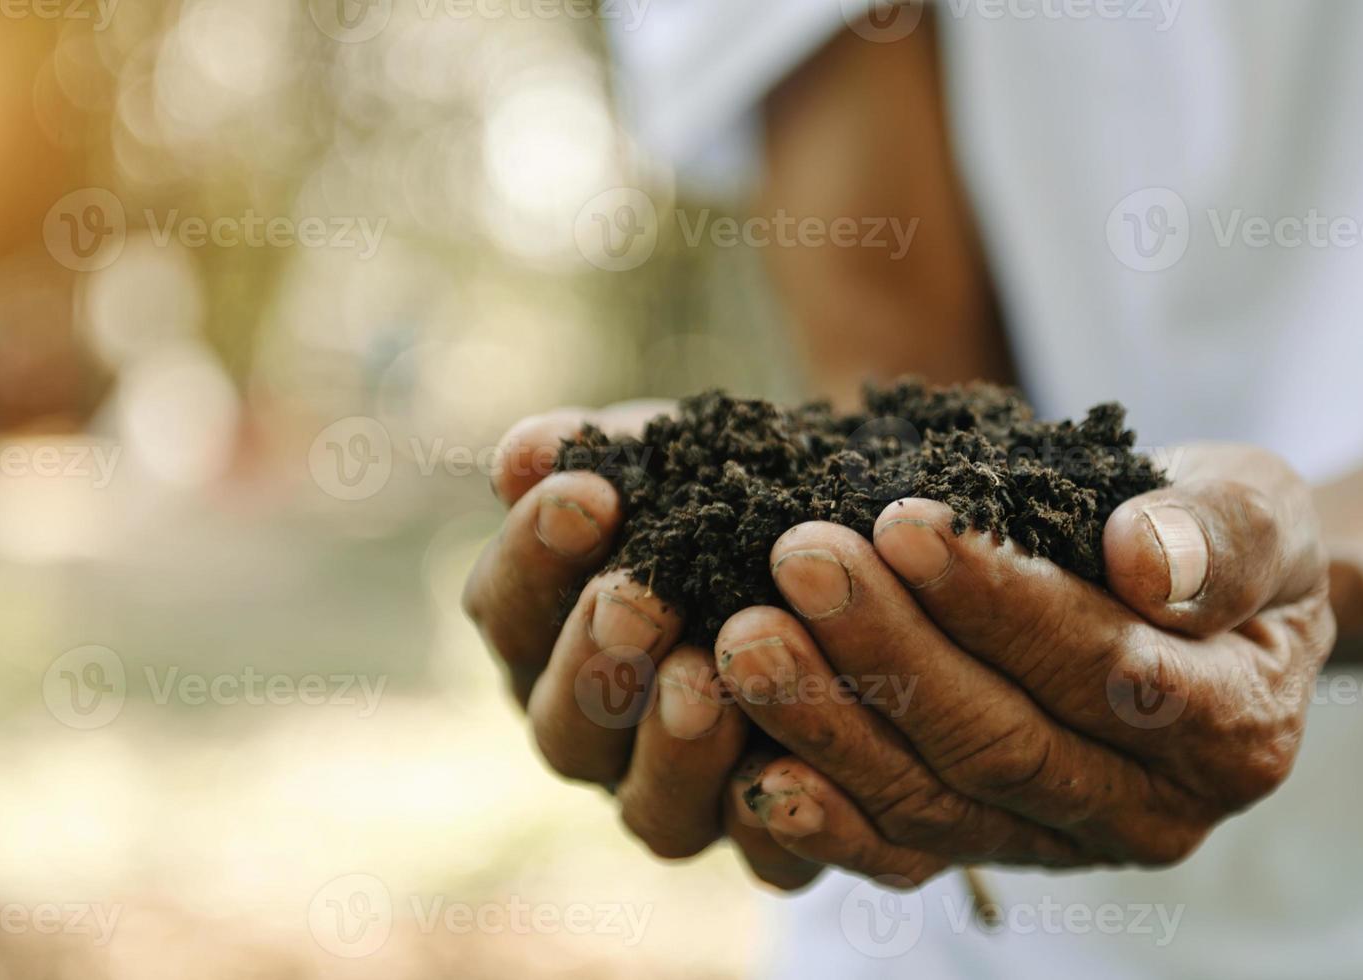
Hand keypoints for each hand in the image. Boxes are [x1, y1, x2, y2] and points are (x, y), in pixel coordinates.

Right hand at [463, 402, 821, 887]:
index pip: (507, 611)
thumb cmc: (733, 494)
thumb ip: (599, 452)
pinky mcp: (775, 839)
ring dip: (673, 747)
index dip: (536, 556)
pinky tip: (796, 765)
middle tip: (639, 601)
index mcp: (548, 641)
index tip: (589, 495)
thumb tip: (526, 454)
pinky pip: (768, 860)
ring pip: (654, 810)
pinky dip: (778, 819)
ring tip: (706, 678)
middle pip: (565, 728)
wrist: (854, 538)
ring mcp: (681, 798)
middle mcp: (599, 736)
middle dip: (598, 661)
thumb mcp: (674, 456)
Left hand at [714, 444, 1333, 882]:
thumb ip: (1222, 534)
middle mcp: (1152, 815)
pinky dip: (826, 817)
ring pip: (935, 802)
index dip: (999, 602)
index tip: (902, 522)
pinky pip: (902, 850)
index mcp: (1234, 734)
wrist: (1196, 601)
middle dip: (888, 652)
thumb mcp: (1257, 508)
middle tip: (797, 560)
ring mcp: (1065, 845)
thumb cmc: (1221, 540)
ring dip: (830, 723)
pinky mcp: (994, 849)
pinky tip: (756, 767)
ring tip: (745, 637)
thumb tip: (1147, 560)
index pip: (1105, 670)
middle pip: (1001, 744)